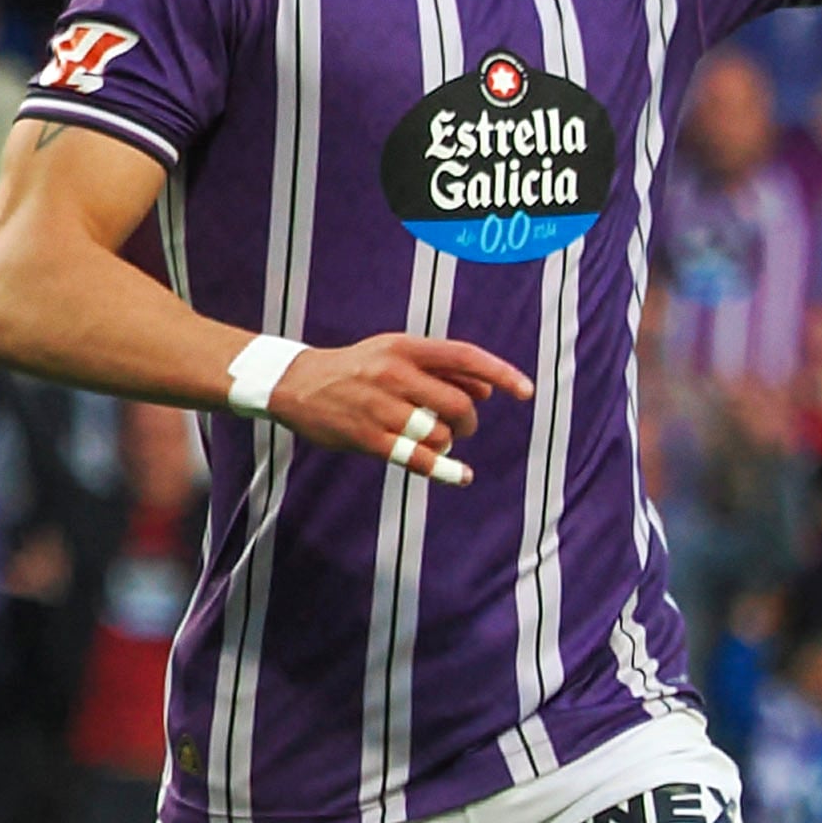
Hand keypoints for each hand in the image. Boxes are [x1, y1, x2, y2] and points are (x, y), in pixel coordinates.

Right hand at [263, 331, 533, 489]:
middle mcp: (394, 374)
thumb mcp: (394, 355)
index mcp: (405, 347)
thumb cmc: (355, 368)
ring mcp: (380, 407)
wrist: (295, 383)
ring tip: (435, 442)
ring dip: (446, 443)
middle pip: (458, 404)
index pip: (465, 357)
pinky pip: (417, 458)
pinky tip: (460, 475)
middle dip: (469, 422)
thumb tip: (490, 389)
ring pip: (439, 433)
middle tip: (462, 428)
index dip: (501, 373)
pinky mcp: (367, 437)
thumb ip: (440, 368)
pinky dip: (444, 469)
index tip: (526, 392)